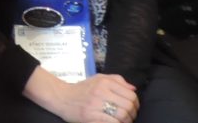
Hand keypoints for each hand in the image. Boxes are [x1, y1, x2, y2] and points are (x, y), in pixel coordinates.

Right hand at [24, 67, 138, 122]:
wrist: (61, 97)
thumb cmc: (81, 89)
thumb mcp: (98, 79)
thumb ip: (117, 80)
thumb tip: (133, 89)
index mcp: (104, 82)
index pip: (130, 94)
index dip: (136, 104)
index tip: (133, 108)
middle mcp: (100, 92)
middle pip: (128, 106)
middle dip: (132, 114)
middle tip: (130, 117)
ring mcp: (95, 105)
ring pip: (122, 115)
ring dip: (126, 121)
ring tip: (123, 121)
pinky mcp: (90, 116)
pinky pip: (112, 122)